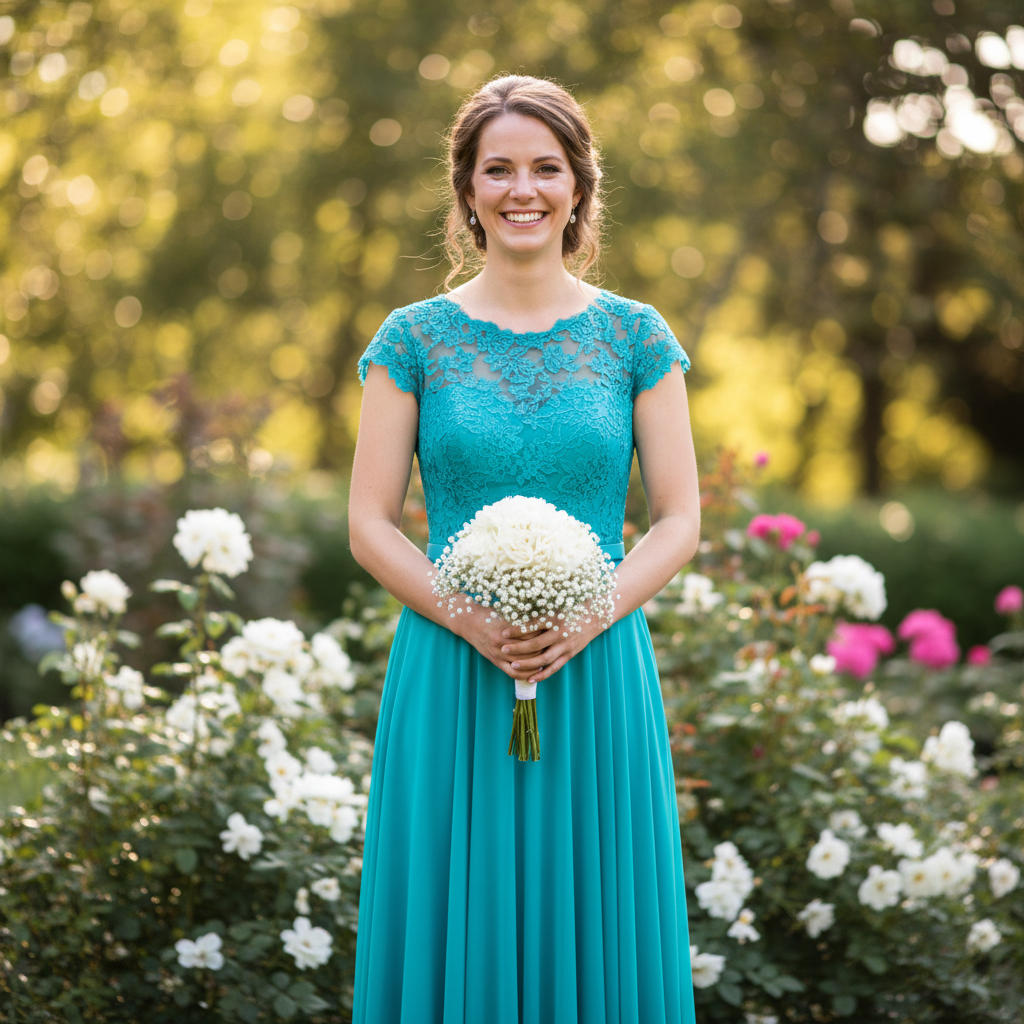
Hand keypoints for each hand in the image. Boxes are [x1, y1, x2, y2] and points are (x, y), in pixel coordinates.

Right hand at [448, 602, 545, 680]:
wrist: (467, 621)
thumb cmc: (488, 612)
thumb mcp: (505, 611)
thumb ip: (522, 616)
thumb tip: (542, 616)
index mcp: (506, 629)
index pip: (530, 636)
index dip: (543, 635)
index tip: (552, 633)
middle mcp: (501, 644)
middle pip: (529, 650)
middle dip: (543, 649)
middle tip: (553, 646)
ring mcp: (497, 654)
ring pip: (522, 664)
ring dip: (536, 663)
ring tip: (547, 658)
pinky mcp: (495, 661)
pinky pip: (512, 673)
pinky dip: (525, 674)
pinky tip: (534, 671)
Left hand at [493, 613, 607, 683]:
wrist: (597, 613)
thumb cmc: (573, 605)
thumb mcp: (556, 603)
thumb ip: (540, 610)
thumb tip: (518, 611)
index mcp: (555, 618)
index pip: (532, 626)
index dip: (517, 630)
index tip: (503, 633)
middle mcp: (560, 633)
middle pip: (535, 645)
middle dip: (518, 648)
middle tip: (503, 650)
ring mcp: (566, 645)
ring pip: (544, 659)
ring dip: (527, 664)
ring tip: (512, 665)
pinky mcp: (570, 654)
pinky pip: (555, 667)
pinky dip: (542, 674)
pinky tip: (530, 678)